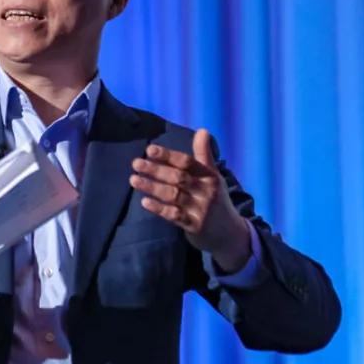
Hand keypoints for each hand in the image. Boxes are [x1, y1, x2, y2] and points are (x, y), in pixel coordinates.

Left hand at [129, 129, 252, 271]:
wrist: (230, 233)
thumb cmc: (216, 199)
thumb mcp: (214, 176)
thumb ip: (204, 155)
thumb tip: (203, 130)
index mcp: (209, 176)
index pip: (186, 162)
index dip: (167, 155)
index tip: (149, 150)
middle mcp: (206, 191)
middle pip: (178, 177)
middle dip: (156, 169)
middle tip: (136, 163)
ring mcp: (201, 209)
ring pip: (173, 195)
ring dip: (152, 187)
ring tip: (133, 180)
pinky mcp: (195, 226)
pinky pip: (174, 216)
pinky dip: (159, 209)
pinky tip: (144, 202)